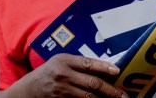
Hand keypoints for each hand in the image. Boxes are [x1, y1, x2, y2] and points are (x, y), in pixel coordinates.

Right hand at [9, 54, 125, 97]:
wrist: (30, 88)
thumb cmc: (50, 72)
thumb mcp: (60, 62)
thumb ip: (79, 64)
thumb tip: (106, 70)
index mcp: (64, 61)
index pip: (87, 63)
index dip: (104, 67)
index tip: (118, 71)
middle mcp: (63, 75)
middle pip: (92, 83)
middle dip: (112, 90)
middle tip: (125, 96)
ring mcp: (62, 90)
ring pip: (90, 97)